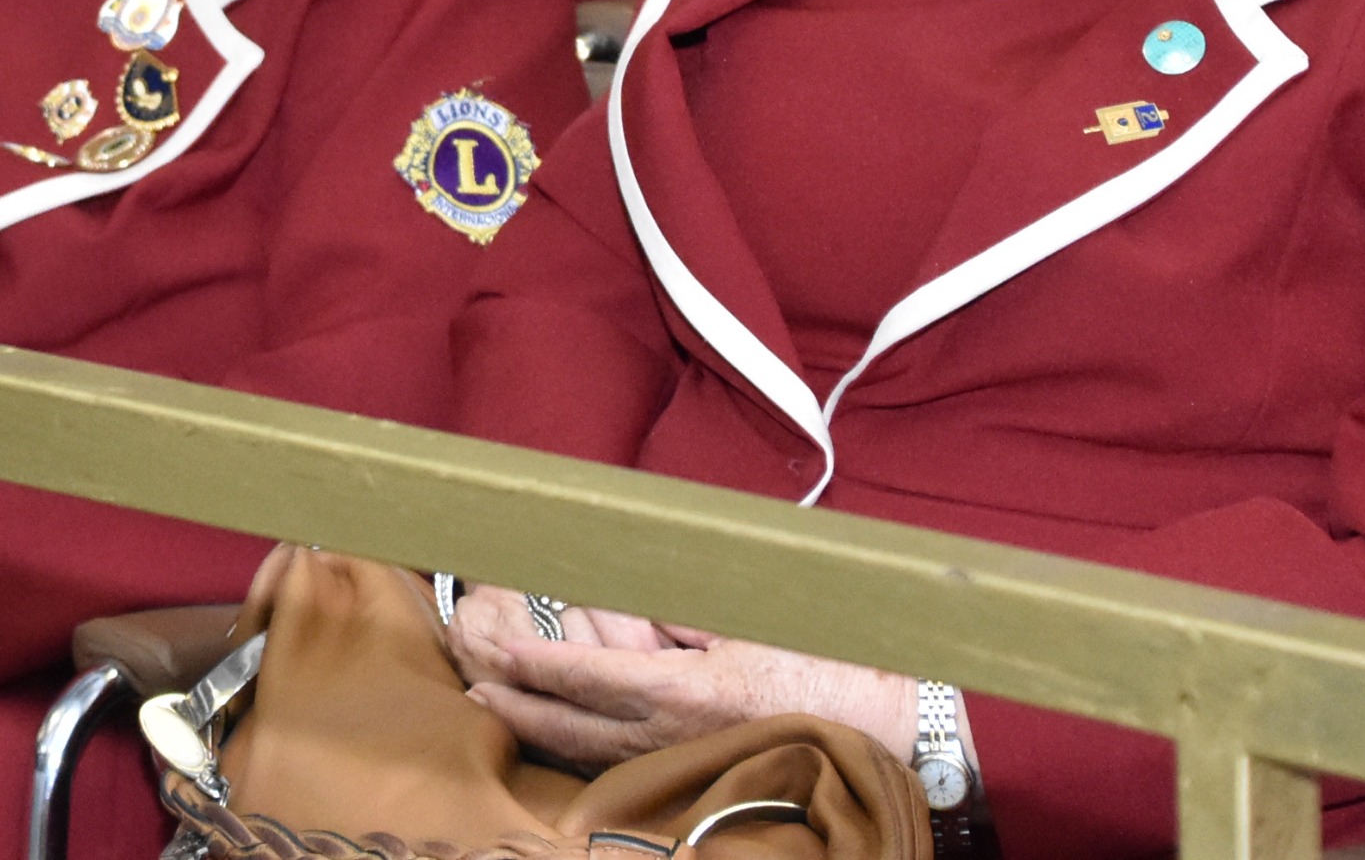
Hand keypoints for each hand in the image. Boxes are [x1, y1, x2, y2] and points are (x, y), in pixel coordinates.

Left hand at [445, 583, 917, 768]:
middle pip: (577, 725)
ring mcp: (685, 759)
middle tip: (475, 684)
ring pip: (594, 749)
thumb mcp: (751, 624)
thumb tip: (628, 595)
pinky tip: (560, 732)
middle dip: (522, 703)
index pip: (596, 677)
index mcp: (688, 690)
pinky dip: (582, 745)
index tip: (504, 649)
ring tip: (497, 704)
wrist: (888, 730)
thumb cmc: (826, 665)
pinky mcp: (698, 770)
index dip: (544, 664)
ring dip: (542, 726)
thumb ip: (683, 612)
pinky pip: (627, 759)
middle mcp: (676, 734)